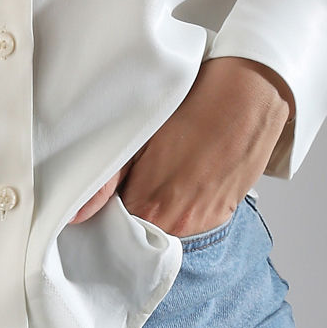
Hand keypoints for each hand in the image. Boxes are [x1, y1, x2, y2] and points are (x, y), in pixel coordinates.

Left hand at [69, 58, 293, 234]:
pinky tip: (187, 178)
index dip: (109, 210)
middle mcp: (176, 223)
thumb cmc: (193, 107)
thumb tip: (76, 216)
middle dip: (133, 211)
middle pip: (139, 231)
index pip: (112, 228)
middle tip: (141, 177)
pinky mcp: (222, 215)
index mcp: (147, 207)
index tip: (112, 192)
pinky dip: (185, 207)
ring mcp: (202, 222)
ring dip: (160, 210)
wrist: (250, 95)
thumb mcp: (140, 137)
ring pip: (165, 228)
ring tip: (167, 174)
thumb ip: (104, 182)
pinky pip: (193, 222)